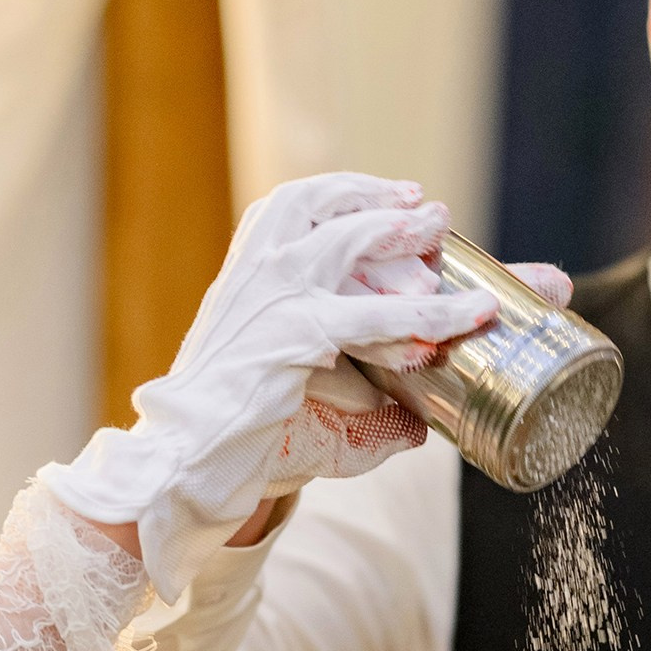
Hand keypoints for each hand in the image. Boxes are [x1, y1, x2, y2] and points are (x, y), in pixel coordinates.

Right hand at [42, 172, 502, 595]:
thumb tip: (415, 429)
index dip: (349, 192)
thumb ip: (346, 397)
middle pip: (321, 204)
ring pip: (351, 244)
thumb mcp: (287, 393)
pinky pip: (375, 317)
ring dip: (405, 235)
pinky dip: (426, 316)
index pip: (296, 203)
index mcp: (244, 270)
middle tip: (430, 212)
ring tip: (446, 237)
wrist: (184, 457)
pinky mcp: (297, 334)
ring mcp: (273, 295)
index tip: (396, 196)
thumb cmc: (231, 428)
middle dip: (381, 201)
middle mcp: (256, 269)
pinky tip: (465, 316)